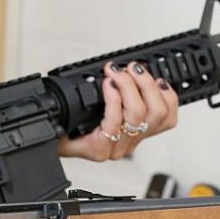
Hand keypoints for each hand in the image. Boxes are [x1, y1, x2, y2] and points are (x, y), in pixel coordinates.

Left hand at [58, 61, 178, 160]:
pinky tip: (108, 86)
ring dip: (129, 86)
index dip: (168, 95)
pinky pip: (114, 120)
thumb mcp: (107, 104)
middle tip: (132, 68)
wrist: (51, 138)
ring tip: (117, 73)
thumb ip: (126, 93)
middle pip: (157, 113)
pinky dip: (113, 98)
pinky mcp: (100, 150)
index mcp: (138, 133)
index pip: (168, 118)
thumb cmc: (77, 122)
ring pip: (138, 114)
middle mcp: (130, 142)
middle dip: (146, 84)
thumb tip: (134, 69)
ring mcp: (116, 148)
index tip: (156, 77)